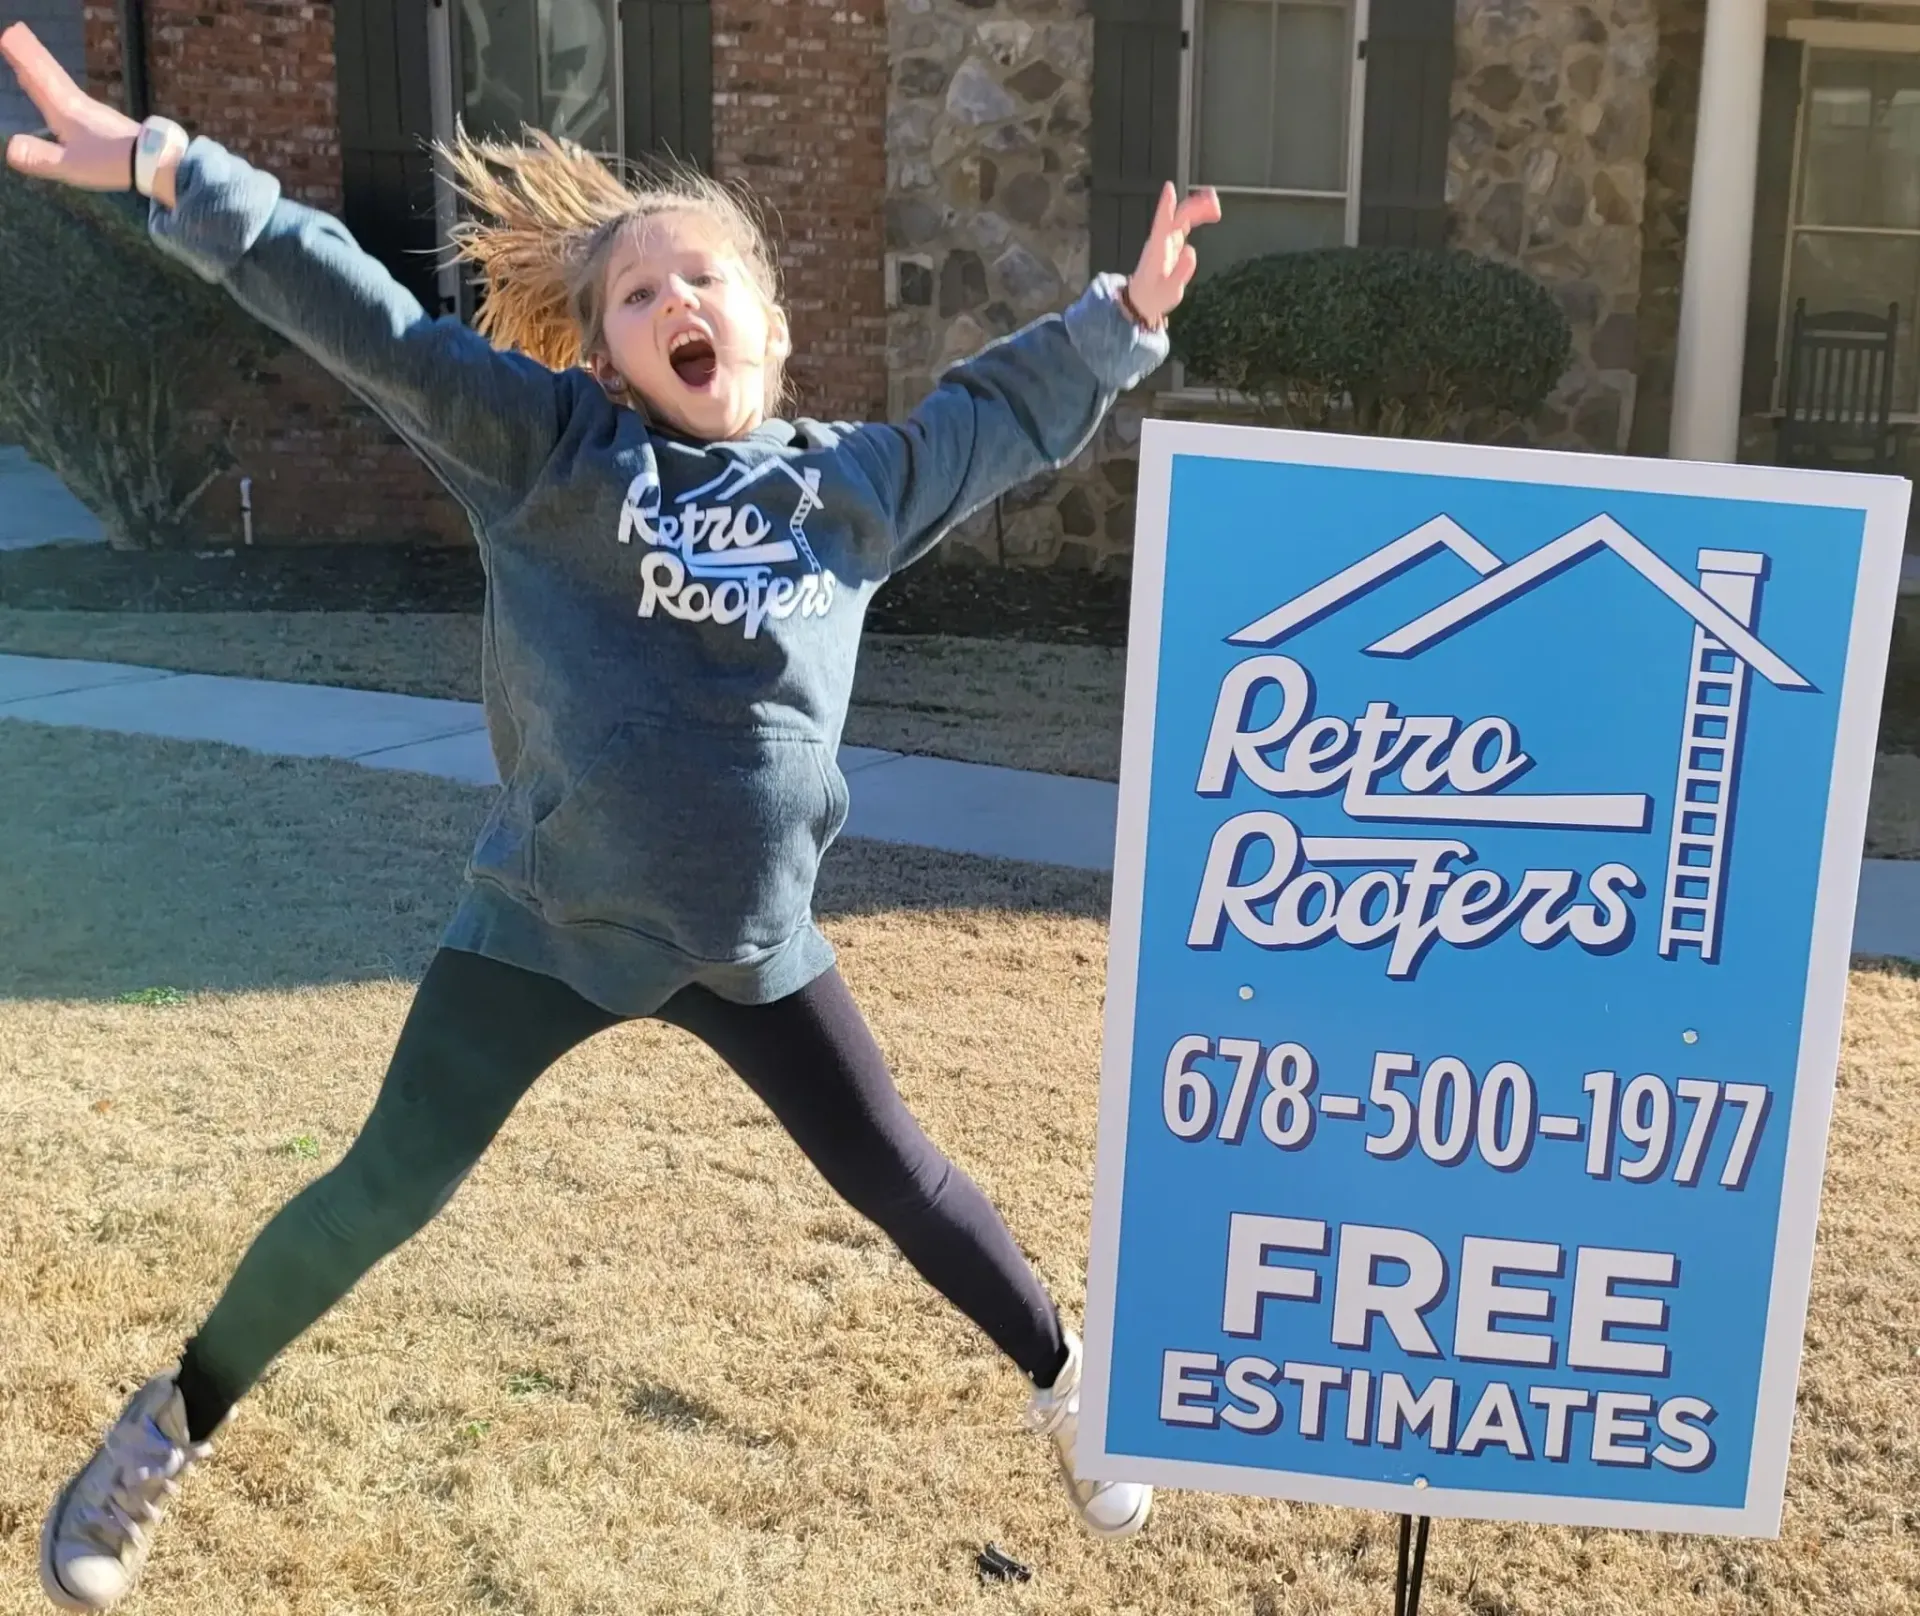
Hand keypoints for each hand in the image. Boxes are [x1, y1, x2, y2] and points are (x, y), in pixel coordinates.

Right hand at [2, 22, 145, 194]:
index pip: (36, 79)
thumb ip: (41, 157)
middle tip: (14, 39)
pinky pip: (74, 99)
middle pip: (49, 76)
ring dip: (44, 73)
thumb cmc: (111, 162)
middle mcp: (78, 104)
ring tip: (31, 70)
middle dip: (30, 60)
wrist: (154, 160)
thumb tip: (10, 148)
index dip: (21, 60)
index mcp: (65, 110)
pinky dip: (60, 91)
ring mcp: (94, 112)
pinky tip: (64, 102)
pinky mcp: (106, 123)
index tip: (6, 38)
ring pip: (61, 86)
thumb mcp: (71, 165)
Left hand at [1126, 183, 1221, 328]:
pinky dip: (1197, 216)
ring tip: (1216, 207)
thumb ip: (1180, 273)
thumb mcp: (1169, 292)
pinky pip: (1184, 224)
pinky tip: (1209, 213)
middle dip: (1194, 206)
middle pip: (1177, 217)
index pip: (1162, 224)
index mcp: (1158, 250)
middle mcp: (1161, 241)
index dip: (1166, 206)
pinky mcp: (1172, 244)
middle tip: (1214, 203)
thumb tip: (1191, 250)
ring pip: (1182, 218)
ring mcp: (1166, 241)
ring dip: (1198, 208)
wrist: (1142, 301)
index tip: (1169, 187)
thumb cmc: (1153, 297)